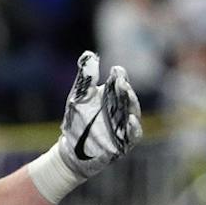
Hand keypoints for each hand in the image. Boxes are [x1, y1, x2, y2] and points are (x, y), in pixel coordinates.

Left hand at [27, 51, 143, 202]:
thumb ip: (86, 77)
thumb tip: (89, 54)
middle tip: (120, 81)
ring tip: (126, 94)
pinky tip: (131, 120)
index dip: (119, 76)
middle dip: (125, 89)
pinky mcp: (125, 142)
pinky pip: (134, 135)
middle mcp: (121, 109)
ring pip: (133, 113)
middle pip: (128, 97)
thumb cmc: (76, 122)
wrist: (71, 150)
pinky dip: (134, 128)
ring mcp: (124, 126)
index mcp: (111, 96)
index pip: (119, 83)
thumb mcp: (79, 97)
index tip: (115, 70)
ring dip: (131, 104)